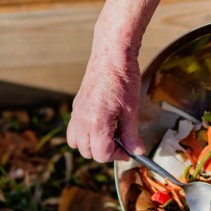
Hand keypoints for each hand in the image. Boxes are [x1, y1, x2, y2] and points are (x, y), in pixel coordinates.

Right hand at [66, 0, 162, 162]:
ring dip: (92, 145)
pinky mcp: (76, 106)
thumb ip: (131, 134)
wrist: (112, 55)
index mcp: (96, 123)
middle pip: (88, 152)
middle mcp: (82, 121)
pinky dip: (85, 134)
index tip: (130, 150)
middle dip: (105, 152)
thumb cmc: (123, 79)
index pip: (102, 154)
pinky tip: (101, 125)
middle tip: (122, 143)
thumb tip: (137, 151)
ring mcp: (77, 113)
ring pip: (77, 143)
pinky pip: (74, 130)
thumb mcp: (131, 110)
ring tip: (109, 135)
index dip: (118, 156)